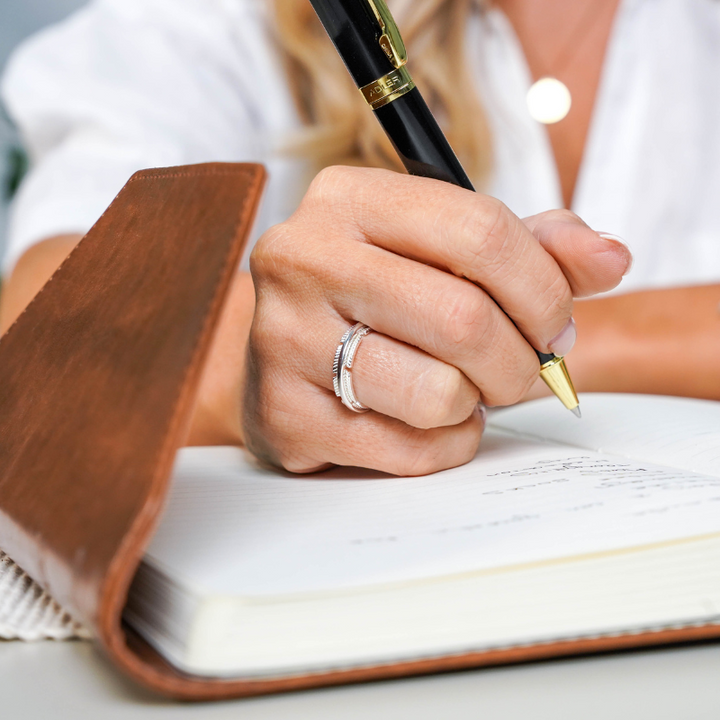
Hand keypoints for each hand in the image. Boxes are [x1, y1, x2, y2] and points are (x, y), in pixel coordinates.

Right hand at [242, 166, 630, 474]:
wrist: (282, 350)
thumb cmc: (375, 294)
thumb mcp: (442, 249)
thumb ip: (531, 245)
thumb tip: (611, 258)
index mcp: (348, 198)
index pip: (480, 232)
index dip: (543, 289)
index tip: (556, 325)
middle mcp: (304, 258)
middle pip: (464, 319)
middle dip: (520, 362)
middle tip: (522, 370)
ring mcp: (283, 338)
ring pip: (437, 392)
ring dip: (476, 403)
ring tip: (460, 390)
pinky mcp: (283, 413)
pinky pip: (408, 450)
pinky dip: (444, 444)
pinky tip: (427, 421)